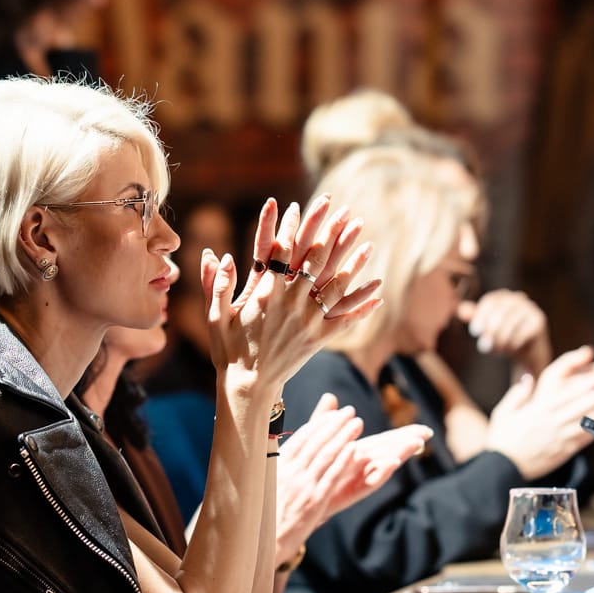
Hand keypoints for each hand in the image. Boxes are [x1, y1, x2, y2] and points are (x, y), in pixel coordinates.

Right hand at [202, 194, 380, 393]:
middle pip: (316, 261)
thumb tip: (217, 255)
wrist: (248, 387)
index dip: (292, 227)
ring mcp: (308, 321)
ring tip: (368, 242)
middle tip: (344, 212)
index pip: (283, 252)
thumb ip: (217, 285)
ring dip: (354, 262)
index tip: (300, 205)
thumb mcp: (215, 317)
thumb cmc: (228, 351)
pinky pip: (345, 320)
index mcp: (266, 294)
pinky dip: (362, 306)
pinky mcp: (318, 339)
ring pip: (336, 285)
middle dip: (331, 233)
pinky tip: (378, 292)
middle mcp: (291, 303)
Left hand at [273, 395, 432, 560]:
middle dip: (407, 442)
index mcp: (360, 452)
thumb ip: (324, 420)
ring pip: (384, 464)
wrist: (301, 499)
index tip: (425, 429)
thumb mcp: (318, 441)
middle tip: (425, 434)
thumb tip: (330, 396)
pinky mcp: (353, 490)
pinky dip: (381, 472)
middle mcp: (364, 465)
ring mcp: (360, 478)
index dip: (405, 434)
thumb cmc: (313, 470)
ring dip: (399, 454)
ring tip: (414, 444)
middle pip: (391, 450)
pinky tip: (390, 463)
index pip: (387, 441)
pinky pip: (370, 481)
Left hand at [458, 288, 550, 368]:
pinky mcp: (539, 322)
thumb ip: (475, 318)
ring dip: (500, 341)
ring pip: (510, 324)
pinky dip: (512, 344)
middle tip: (484, 347)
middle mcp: (519, 298)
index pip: (490, 301)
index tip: (474, 332)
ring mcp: (531, 309)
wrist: (528, 353)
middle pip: (499, 312)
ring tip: (495, 351)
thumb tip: (461, 310)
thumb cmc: (504, 338)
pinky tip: (508, 351)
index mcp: (504, 296)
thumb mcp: (487, 328)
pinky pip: (521, 333)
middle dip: (490, 331)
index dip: (480, 316)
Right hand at [485, 345, 593, 476]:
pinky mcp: (565, 452)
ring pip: (586, 423)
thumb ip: (517, 393)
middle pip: (580, 408)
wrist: (501, 469)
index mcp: (538, 412)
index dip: (584, 386)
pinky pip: (585, 439)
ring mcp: (560, 439)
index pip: (566, 396)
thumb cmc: (501, 440)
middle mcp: (552, 424)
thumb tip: (528, 377)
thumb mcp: (503, 412)